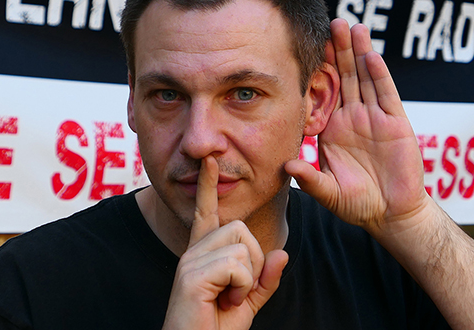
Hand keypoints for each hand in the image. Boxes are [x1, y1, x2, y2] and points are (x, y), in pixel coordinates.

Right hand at [162, 156, 287, 329]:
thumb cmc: (215, 328)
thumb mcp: (247, 302)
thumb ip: (264, 279)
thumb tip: (282, 254)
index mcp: (202, 253)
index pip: (206, 211)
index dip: (208, 185)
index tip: (209, 161)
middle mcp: (193, 251)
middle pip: (240, 228)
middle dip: (253, 261)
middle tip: (237, 290)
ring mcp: (190, 262)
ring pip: (241, 246)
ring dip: (247, 278)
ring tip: (228, 298)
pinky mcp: (191, 276)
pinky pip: (236, 265)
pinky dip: (241, 288)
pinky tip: (225, 301)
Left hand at [286, 19, 431, 235]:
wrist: (391, 213)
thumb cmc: (358, 203)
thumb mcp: (329, 192)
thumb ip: (310, 180)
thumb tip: (288, 166)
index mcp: (332, 128)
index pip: (323, 92)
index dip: (317, 70)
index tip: (305, 46)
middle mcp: (352, 117)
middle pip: (344, 76)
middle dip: (338, 50)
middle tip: (331, 22)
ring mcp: (374, 118)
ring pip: (365, 78)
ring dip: (359, 52)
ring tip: (352, 26)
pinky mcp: (395, 124)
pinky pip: (386, 95)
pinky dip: (379, 75)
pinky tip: (371, 55)